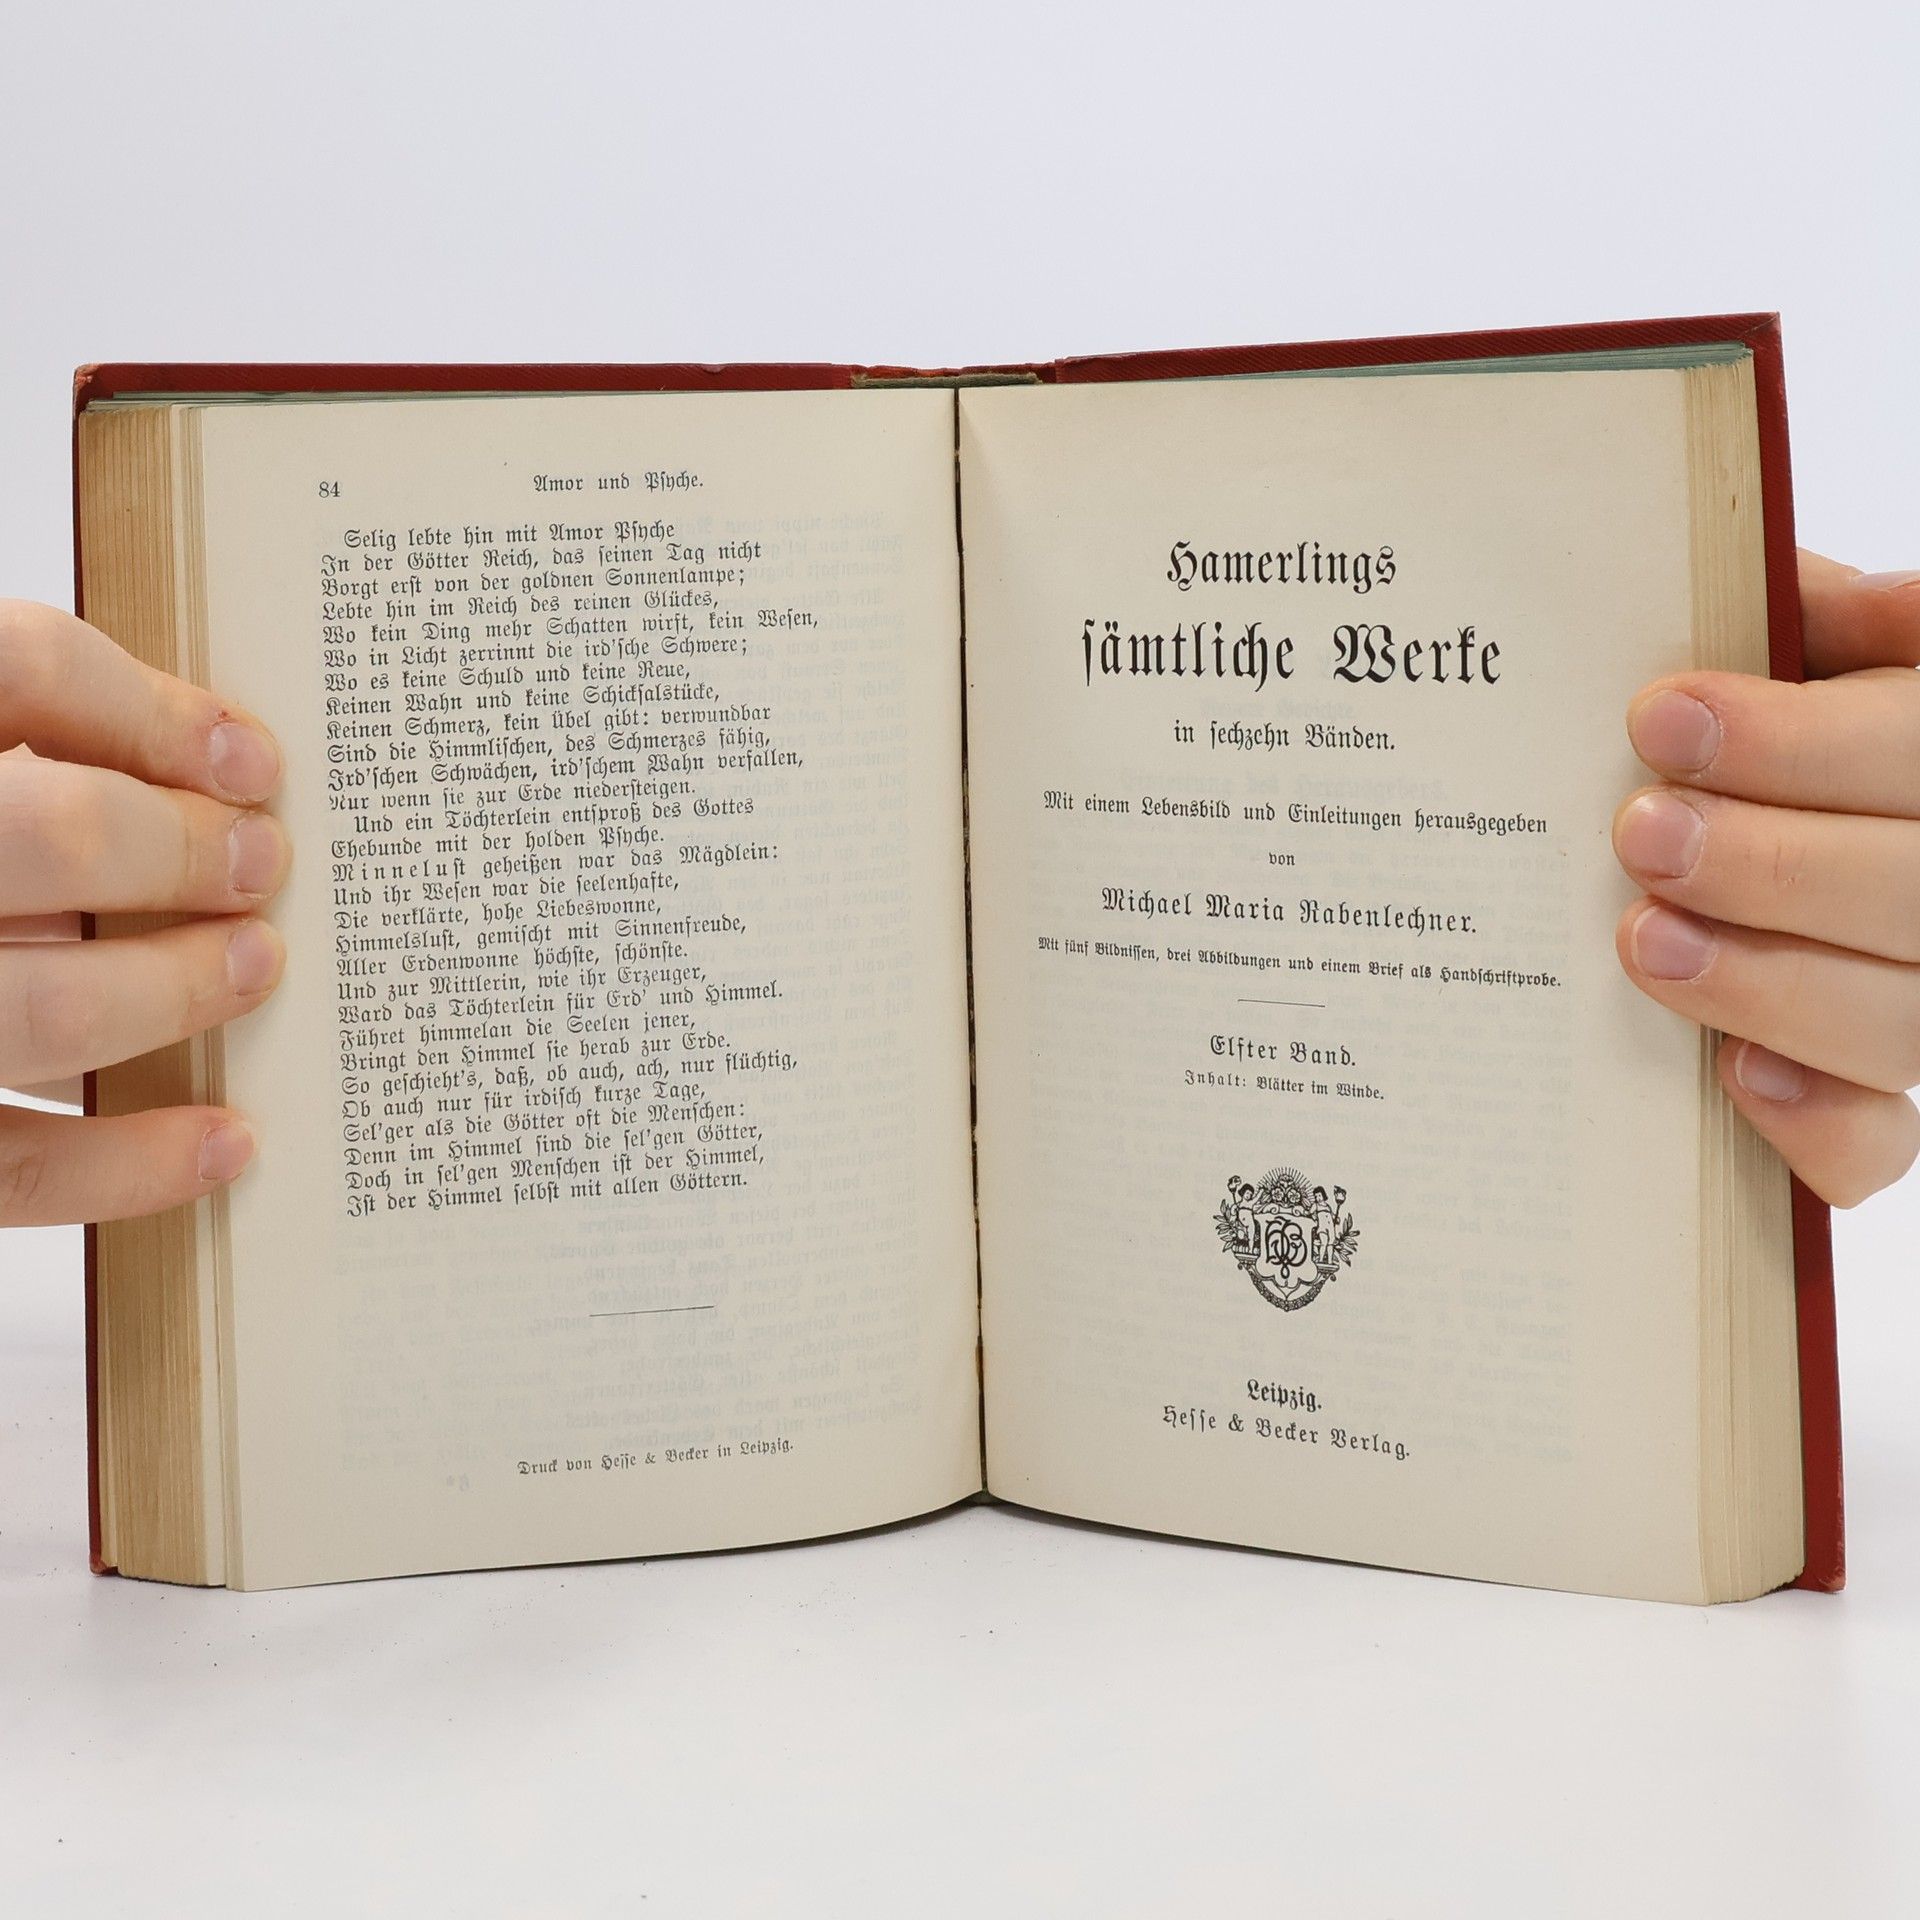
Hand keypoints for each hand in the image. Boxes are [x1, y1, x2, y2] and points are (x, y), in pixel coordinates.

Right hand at [0, 601, 288, 1226]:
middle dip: (182, 850)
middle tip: (258, 864)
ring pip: (44, 1007)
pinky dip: (130, 1160)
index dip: (151, 712)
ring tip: (250, 966)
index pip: (20, 668)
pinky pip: (11, 1167)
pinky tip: (222, 1139)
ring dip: (174, 988)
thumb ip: (35, 718)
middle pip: (56, 834)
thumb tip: (216, 754)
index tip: (248, 761)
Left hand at [1614, 550, 1919, 1206]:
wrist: (1763, 825)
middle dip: (1774, 861)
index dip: (1800, 741)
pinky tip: (1734, 1074)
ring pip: (1902, 1023)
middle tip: (1639, 833)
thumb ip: (1820, 621)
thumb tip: (1778, 582)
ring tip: (1642, 938)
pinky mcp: (1883, 1103)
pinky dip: (1816, 1124)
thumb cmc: (1794, 730)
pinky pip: (1878, 1145)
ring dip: (1769, 980)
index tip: (1660, 718)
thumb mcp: (1823, 654)